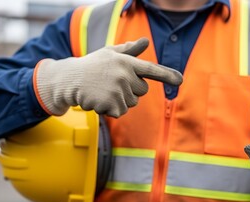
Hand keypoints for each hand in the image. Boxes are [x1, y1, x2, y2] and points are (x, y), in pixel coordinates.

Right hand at [34, 37, 182, 116]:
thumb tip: (145, 41)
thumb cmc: (93, 65)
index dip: (167, 75)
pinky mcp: (111, 104)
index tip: (180, 80)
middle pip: (142, 91)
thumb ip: (129, 50)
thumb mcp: (110, 54)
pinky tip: (99, 100)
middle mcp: (125, 75)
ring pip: (132, 103)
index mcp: (127, 62)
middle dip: (131, 90)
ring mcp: (118, 90)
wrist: (69, 79)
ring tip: (104, 91)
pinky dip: (111, 110)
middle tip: (112, 84)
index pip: (151, 69)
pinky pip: (121, 113)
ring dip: (120, 101)